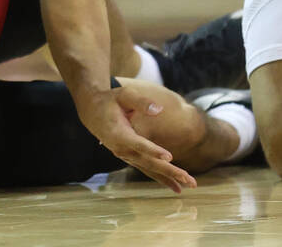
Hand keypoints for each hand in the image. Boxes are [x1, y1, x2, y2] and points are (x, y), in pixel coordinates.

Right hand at [76, 86, 197, 192]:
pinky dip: (161, 178)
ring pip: (149, 169)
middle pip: (147, 162)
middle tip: (187, 178)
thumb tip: (159, 109)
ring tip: (188, 185)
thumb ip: (140, 102)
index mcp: (118, 133)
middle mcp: (121, 148)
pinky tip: (176, 186)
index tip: (169, 157)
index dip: (153, 150)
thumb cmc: (110, 100)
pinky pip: (146, 169)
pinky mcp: (130, 157)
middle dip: (168, 171)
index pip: (138, 143)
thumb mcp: (123, 94)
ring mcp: (125, 155)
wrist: (92, 111)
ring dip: (169, 178)